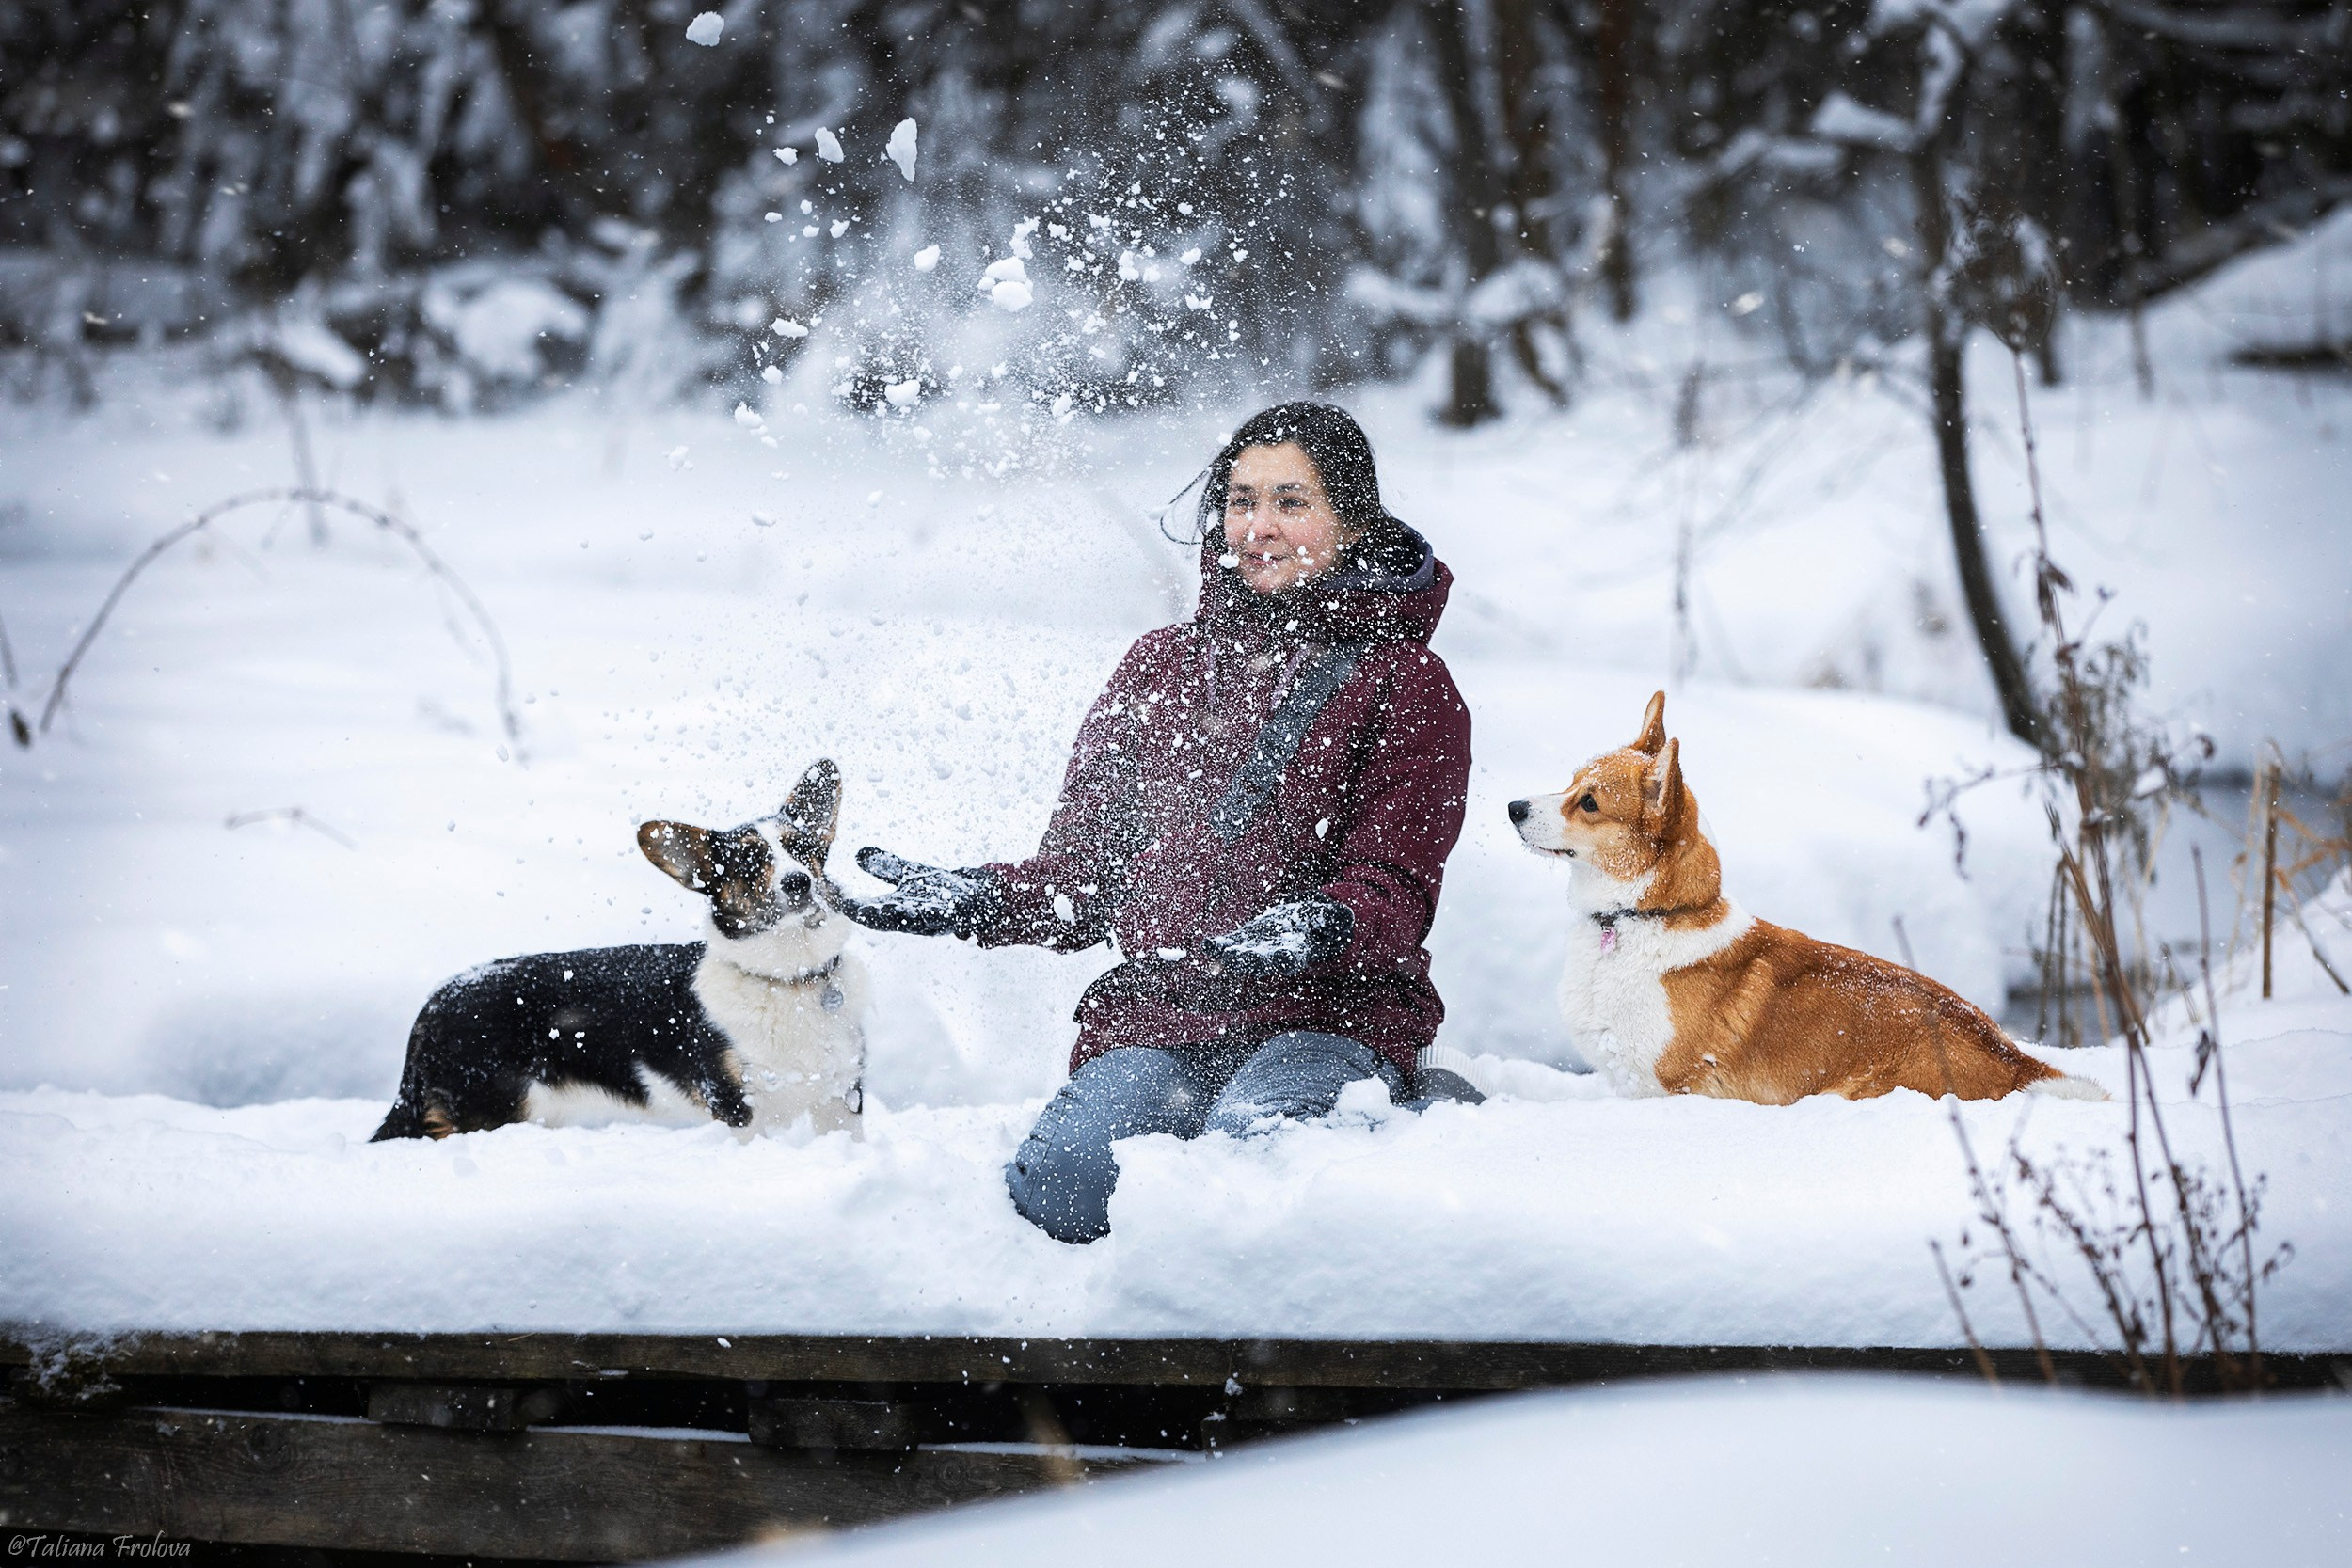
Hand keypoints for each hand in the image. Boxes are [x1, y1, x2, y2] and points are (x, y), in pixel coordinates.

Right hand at [832, 848, 1000, 937]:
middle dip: (865, 913)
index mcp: (895, 910)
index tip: (831, 889)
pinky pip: (945, 914)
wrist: (979, 899)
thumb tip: (860, 854)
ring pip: (912, 920)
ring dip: (899, 915)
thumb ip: (886, 866)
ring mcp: (932, 918)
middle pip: (882, 919)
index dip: (847, 902)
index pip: (864, 909)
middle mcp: (910, 918)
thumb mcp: (909, 874)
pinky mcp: (955, 914)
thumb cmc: (942, 891)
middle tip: (847, 905)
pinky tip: (932, 905)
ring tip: (881, 908)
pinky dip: (938, 911)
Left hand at [1199, 896, 1354, 979]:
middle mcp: (1272, 957)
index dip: (1286, 960)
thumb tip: (1347, 914)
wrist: (1297, 924)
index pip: (1291, 960)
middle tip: (1246, 960)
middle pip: (1262, 964)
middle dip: (1253, 963)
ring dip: (1232, 958)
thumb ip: (1338, 918)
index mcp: (1296, 953)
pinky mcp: (1240, 941)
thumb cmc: (1315, 923)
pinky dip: (1216, 948)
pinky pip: (1226, 947)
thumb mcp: (1330, 919)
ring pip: (1241, 959)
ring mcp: (1254, 950)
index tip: (1284, 957)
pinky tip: (1208, 945)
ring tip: (1225, 954)